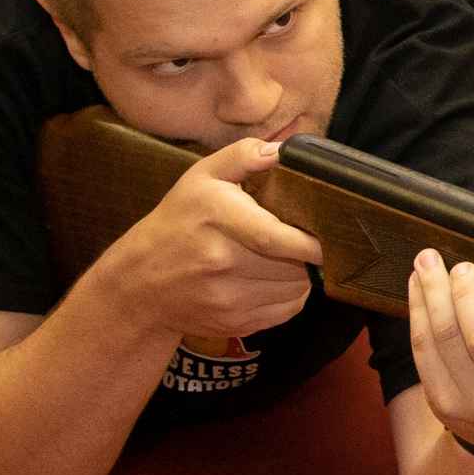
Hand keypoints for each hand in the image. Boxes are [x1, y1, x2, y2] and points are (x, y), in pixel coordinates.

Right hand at [104, 138, 322, 347]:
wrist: (140, 283)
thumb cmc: (177, 223)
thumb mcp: (201, 177)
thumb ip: (243, 156)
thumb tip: (284, 150)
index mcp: (218, 220)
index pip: (275, 237)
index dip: (312, 241)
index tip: (333, 235)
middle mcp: (223, 263)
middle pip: (294, 265)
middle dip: (309, 253)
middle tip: (304, 237)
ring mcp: (229, 300)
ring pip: (296, 289)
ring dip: (302, 272)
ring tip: (287, 255)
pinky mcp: (237, 324)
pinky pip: (287, 310)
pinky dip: (291, 294)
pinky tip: (274, 277)